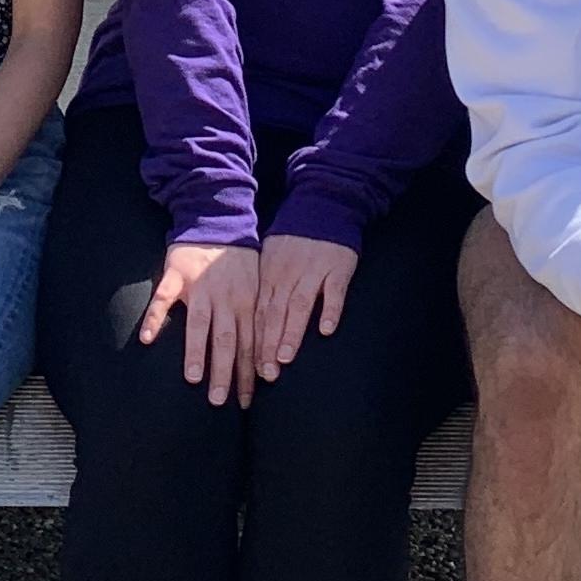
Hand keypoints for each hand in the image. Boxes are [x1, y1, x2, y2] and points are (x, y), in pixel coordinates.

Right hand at [139, 240, 258, 406]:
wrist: (217, 220)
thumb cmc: (239, 260)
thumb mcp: (256, 287)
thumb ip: (256, 319)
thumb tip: (266, 359)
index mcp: (247, 302)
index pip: (249, 344)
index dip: (248, 373)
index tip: (246, 402)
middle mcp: (225, 297)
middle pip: (226, 339)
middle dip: (224, 371)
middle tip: (219, 400)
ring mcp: (200, 286)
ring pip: (199, 322)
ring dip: (196, 351)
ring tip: (193, 378)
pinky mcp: (176, 274)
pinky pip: (163, 297)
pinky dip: (155, 317)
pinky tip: (148, 338)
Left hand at [256, 233, 356, 379]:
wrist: (322, 206)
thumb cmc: (293, 240)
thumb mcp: (269, 259)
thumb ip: (261, 289)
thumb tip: (242, 321)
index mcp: (269, 275)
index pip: (258, 313)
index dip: (254, 341)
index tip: (250, 369)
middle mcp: (288, 275)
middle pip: (275, 314)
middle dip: (268, 345)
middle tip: (265, 373)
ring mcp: (313, 271)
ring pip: (299, 305)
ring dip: (291, 332)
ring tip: (285, 357)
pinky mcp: (338, 268)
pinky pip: (334, 292)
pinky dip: (330, 310)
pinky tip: (326, 330)